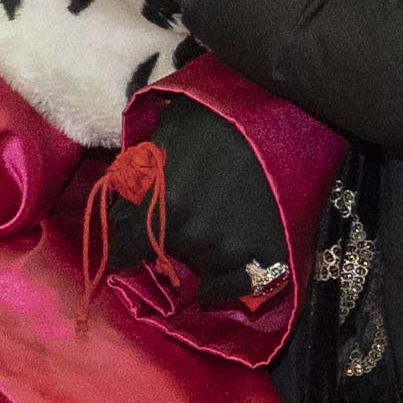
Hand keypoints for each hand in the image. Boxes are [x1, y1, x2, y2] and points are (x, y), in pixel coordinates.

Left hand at [93, 96, 287, 306]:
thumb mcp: (162, 135)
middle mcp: (193, 235)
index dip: (122, 244)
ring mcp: (232, 251)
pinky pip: (233, 288)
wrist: (282, 114)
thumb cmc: (215, 116)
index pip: (123, 248)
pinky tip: (222, 269)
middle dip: (165, 239)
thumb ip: (138, 175)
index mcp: (162, 204)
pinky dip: (224, 284)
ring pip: (199, 269)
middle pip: (163, 256)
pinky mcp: (267, 258)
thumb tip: (120, 198)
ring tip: (212, 224)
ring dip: (198, 254)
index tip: (124, 244)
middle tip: (182, 214)